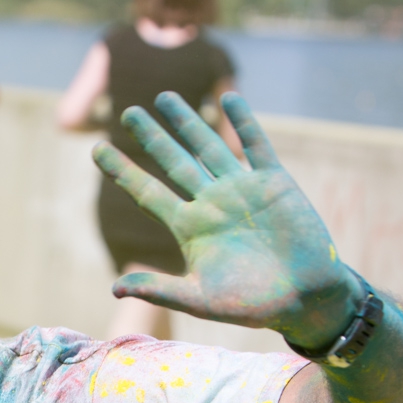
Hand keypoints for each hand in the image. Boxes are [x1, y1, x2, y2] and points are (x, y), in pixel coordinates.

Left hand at [92, 92, 362, 346]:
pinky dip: (244, 122)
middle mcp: (211, 204)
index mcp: (190, 228)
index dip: (124, 171)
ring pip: (208, 147)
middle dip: (151, 137)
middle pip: (173, 162)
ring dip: (188, 122)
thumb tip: (115, 288)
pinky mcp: (274, 183)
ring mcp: (241, 190)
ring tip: (164, 97)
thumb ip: (158, 289)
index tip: (97, 149)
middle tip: (127, 113)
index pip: (148, 193)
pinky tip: (229, 98)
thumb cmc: (251, 305)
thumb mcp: (198, 300)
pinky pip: (256, 146)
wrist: (304, 299)